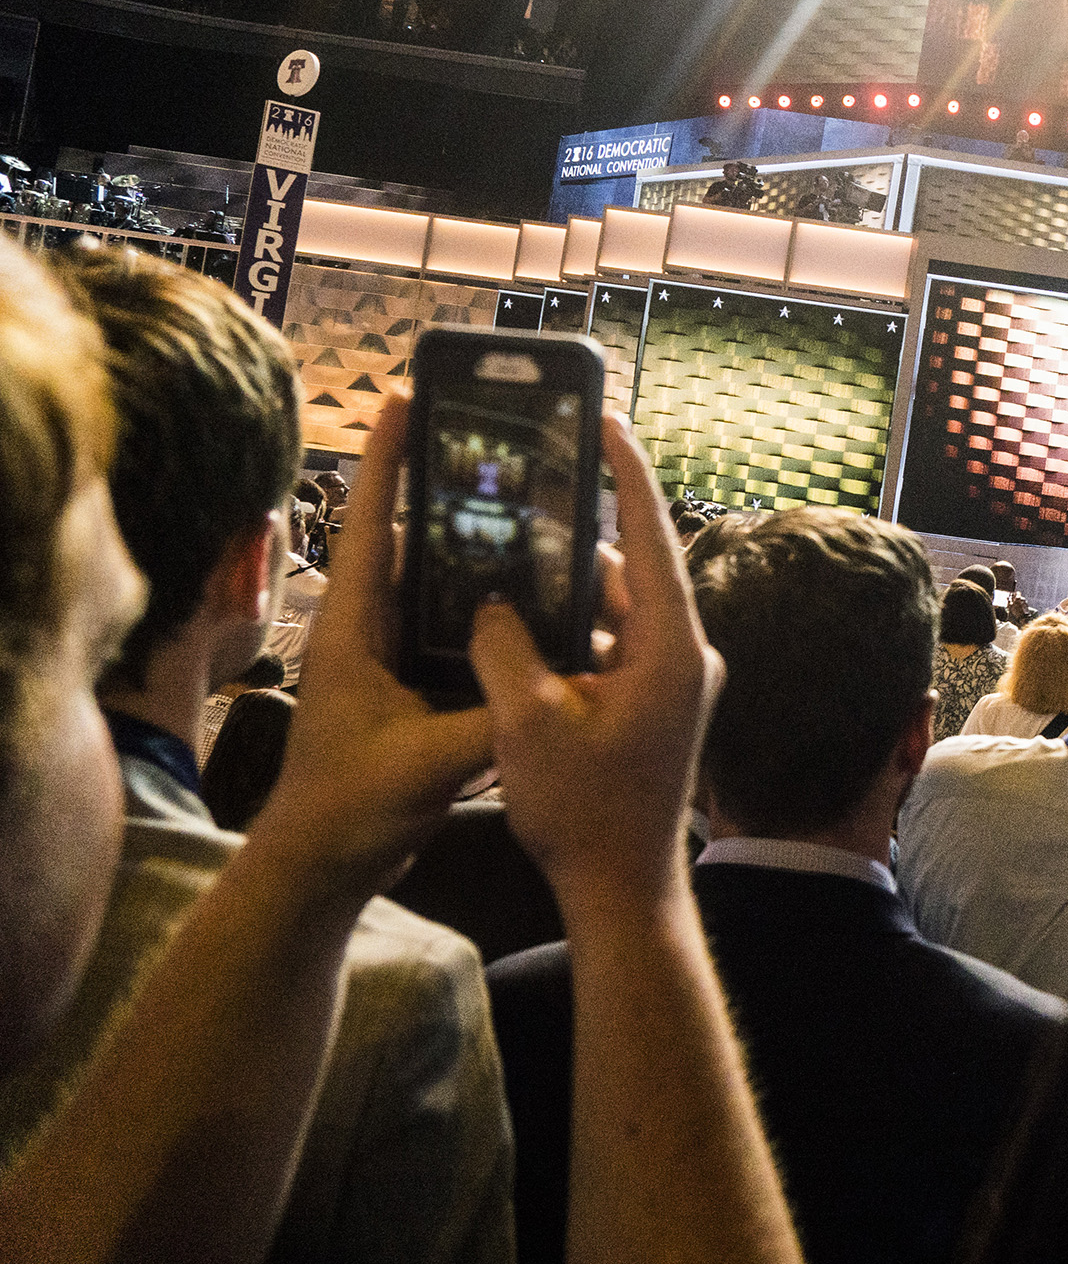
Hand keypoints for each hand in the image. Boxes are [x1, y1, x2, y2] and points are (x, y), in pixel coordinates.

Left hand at [256, 395, 495, 896]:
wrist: (321, 868)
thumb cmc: (350, 809)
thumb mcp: (427, 763)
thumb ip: (490, 719)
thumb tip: (551, 681)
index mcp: (354, 630)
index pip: (368, 525)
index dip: (385, 459)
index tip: (402, 396)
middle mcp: (370, 632)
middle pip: (409, 539)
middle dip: (443, 486)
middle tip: (491, 437)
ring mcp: (392, 660)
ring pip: (439, 586)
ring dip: (476, 549)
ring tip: (527, 507)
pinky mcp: (416, 690)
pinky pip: (458, 631)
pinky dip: (492, 608)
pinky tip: (538, 598)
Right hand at [471, 413, 725, 917]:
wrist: (621, 888)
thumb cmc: (585, 813)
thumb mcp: (525, 721)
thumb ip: (503, 647)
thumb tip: (491, 602)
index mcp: (672, 646)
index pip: (652, 535)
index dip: (627, 472)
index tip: (606, 421)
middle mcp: (686, 654)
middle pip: (630, 569)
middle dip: (578, 533)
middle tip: (532, 486)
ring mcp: (674, 680)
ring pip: (615, 610)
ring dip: (566, 591)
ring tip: (509, 553)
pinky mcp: (655, 703)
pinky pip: (611, 644)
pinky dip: (570, 632)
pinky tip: (517, 626)